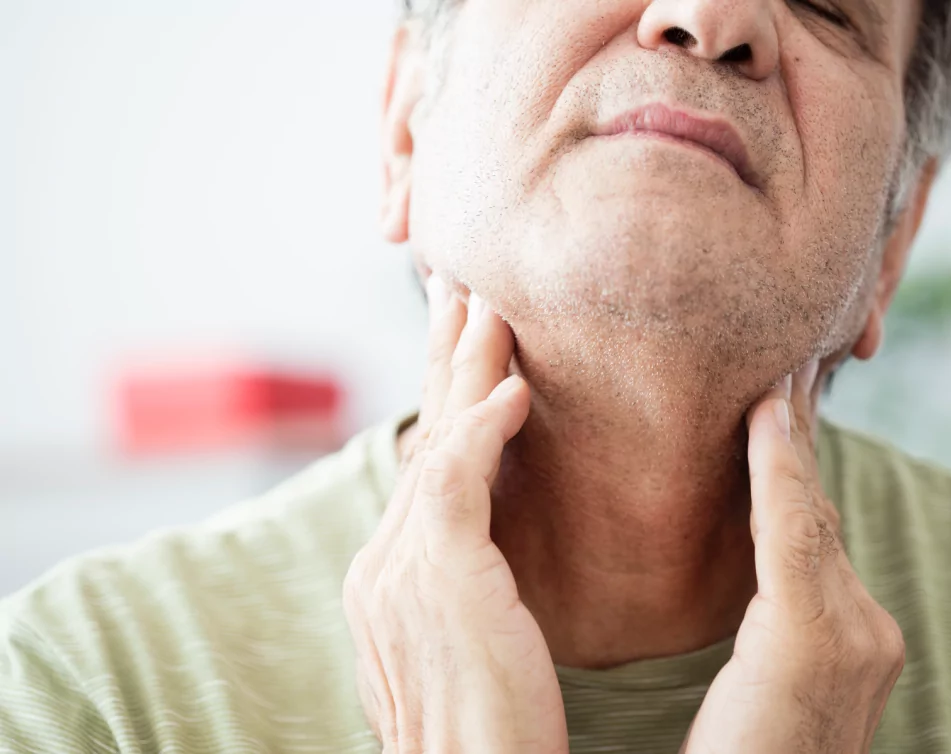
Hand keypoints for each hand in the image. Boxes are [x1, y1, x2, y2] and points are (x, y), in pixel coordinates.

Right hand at [343, 278, 568, 753]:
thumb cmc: (492, 724)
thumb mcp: (471, 633)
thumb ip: (465, 572)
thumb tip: (485, 532)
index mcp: (391, 572)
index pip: (424, 463)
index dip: (443, 396)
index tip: (464, 339)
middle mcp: (383, 560)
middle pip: (421, 434)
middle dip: (441, 356)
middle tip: (460, 286)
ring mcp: (401, 568)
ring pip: (436, 441)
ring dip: (465, 367)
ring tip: (491, 304)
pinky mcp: (437, 578)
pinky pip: (456, 480)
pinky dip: (483, 427)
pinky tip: (515, 388)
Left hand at [683, 364, 904, 753]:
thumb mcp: (755, 688)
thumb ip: (767, 623)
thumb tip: (751, 568)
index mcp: (843, 637)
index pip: (806, 525)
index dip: (790, 457)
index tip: (770, 394)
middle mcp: (864, 627)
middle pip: (813, 505)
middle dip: (794, 431)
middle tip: (776, 357)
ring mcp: (854, 635)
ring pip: (807, 510)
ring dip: (788, 435)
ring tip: (772, 366)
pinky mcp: (818, 644)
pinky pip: (792, 539)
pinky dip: (779, 476)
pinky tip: (762, 417)